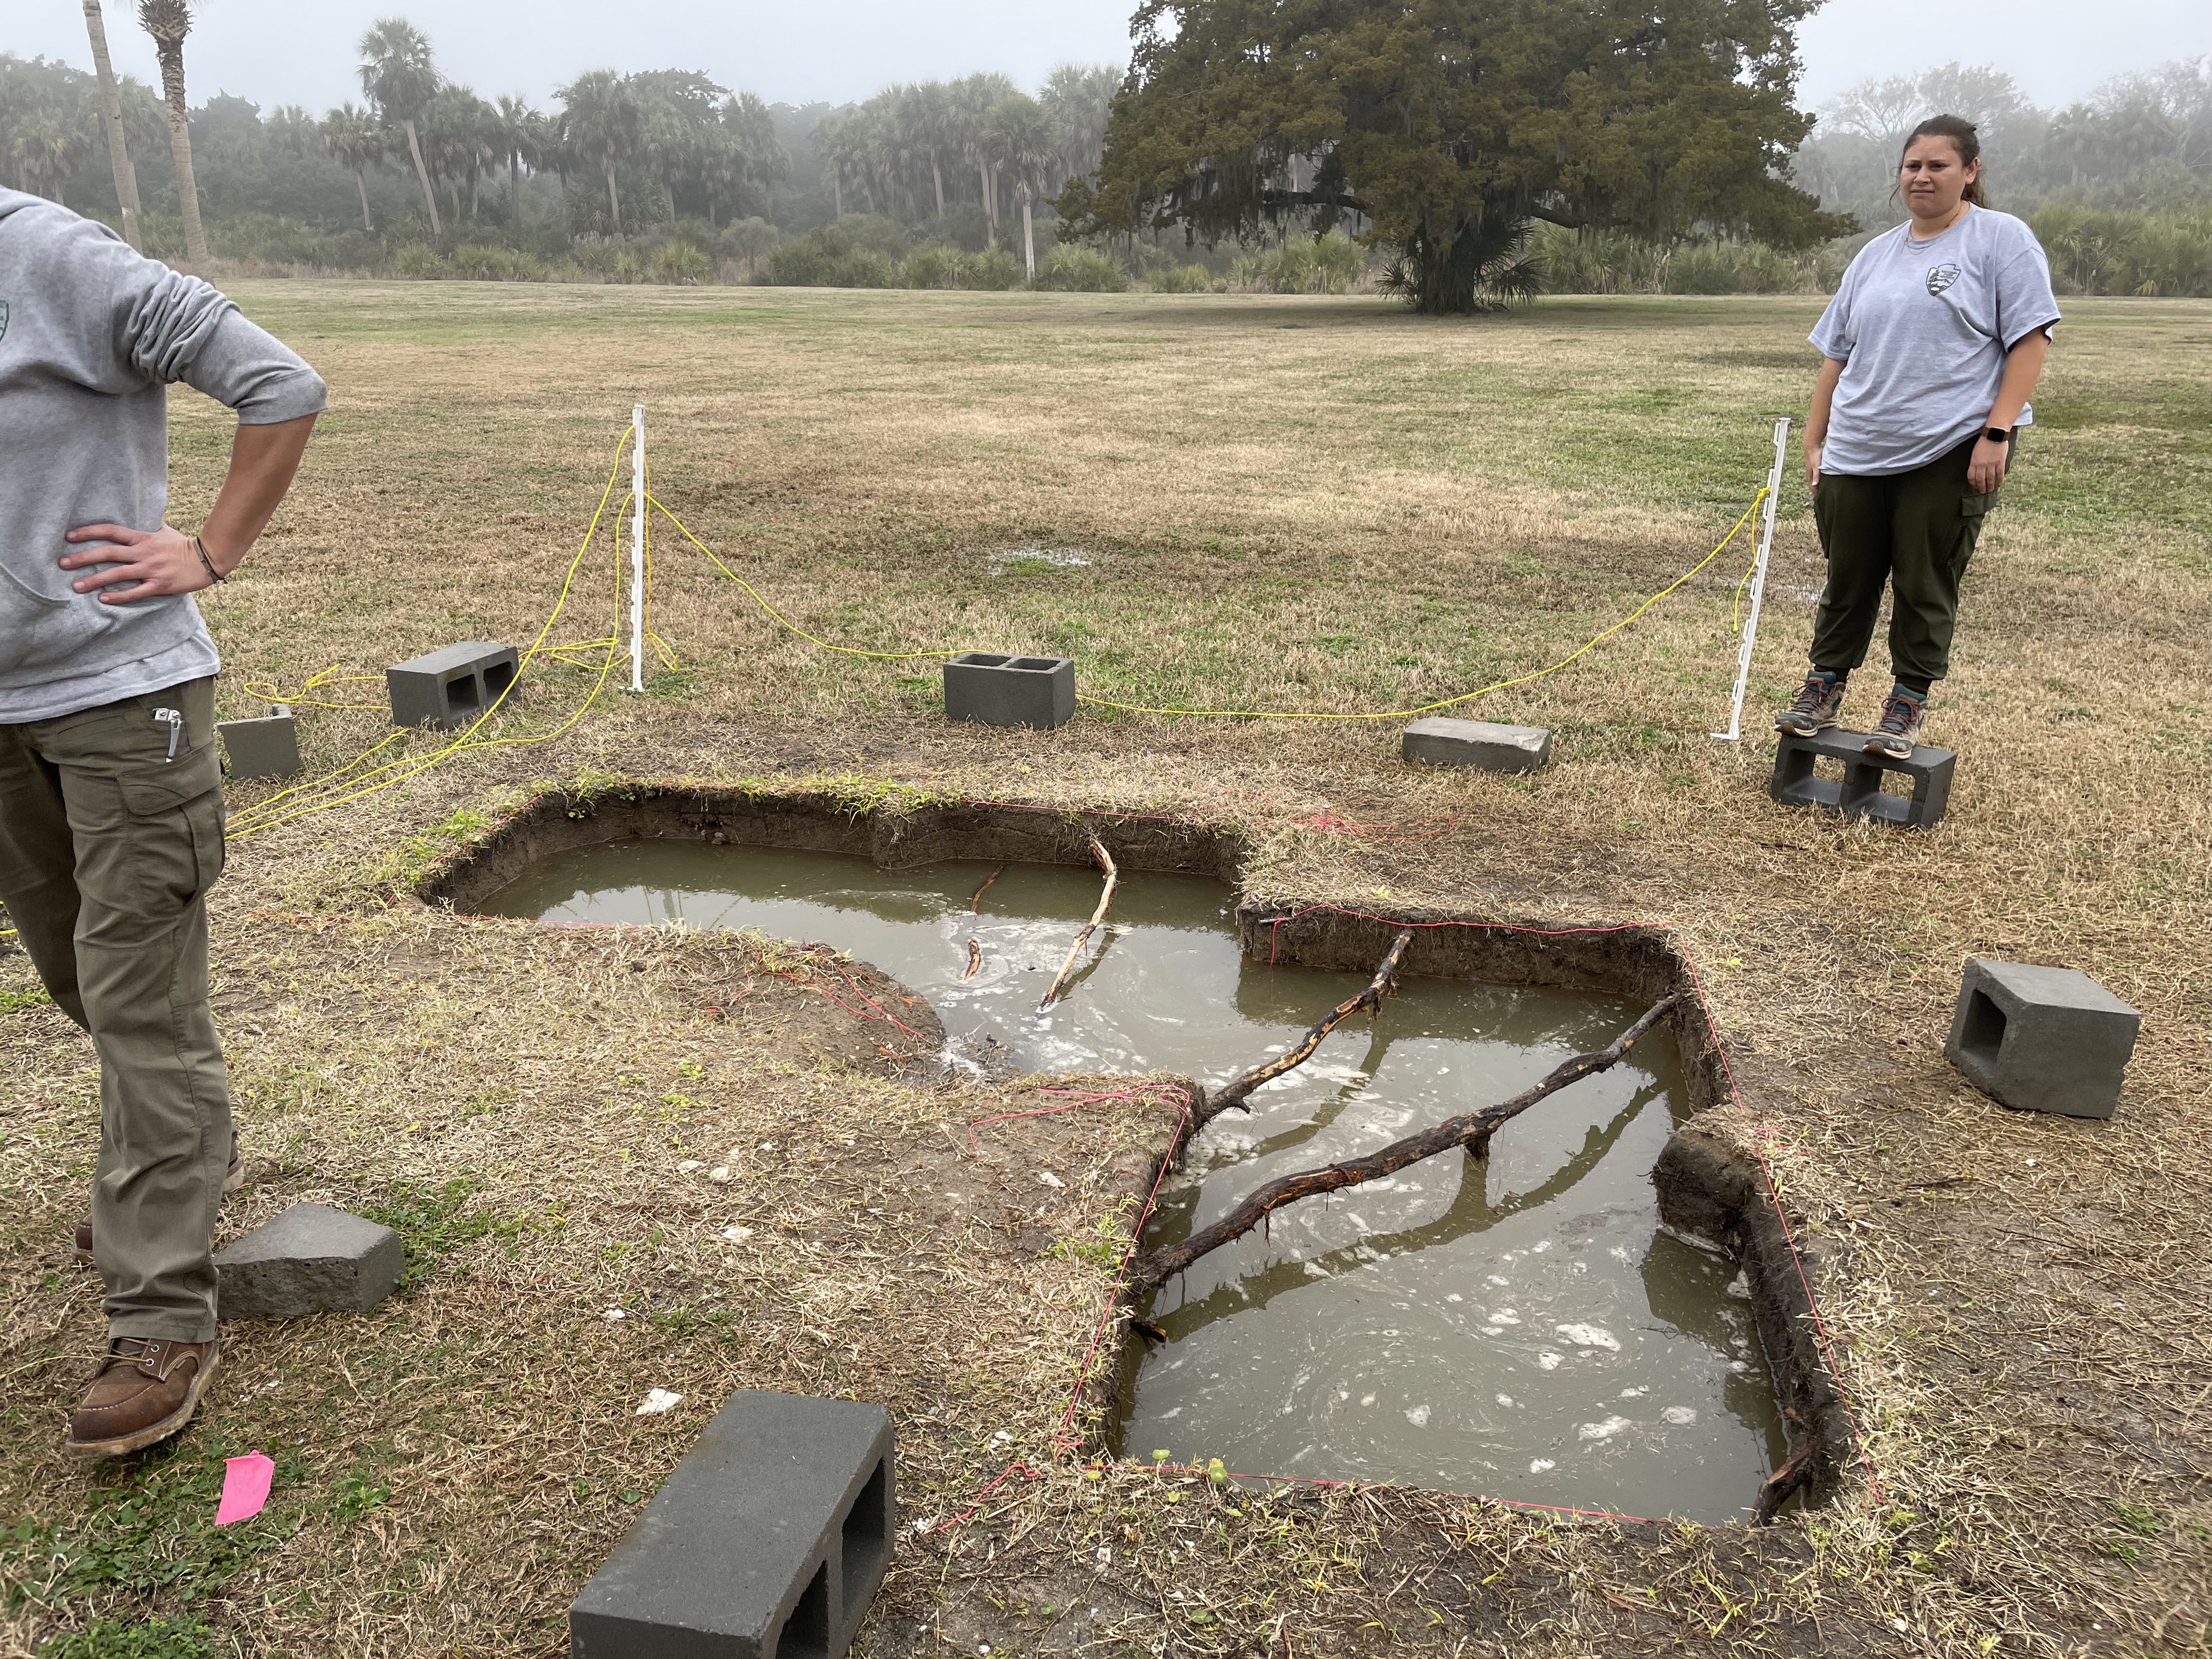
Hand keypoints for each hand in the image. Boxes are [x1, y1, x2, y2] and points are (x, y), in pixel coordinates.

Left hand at [60, 523, 221, 602]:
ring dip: (94, 579)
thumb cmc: (183, 545)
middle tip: (62, 563)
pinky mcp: (159, 585)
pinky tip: (103, 598)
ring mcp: (151, 569)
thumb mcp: (164, 531)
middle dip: (83, 558)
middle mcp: (143, 553)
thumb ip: (146, 527)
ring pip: (117, 574)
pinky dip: (119, 596)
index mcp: (142, 538)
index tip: (69, 536)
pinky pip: (136, 592)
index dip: (89, 532)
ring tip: (76, 586)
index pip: (110, 531)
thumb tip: (137, 515)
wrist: (207, 559)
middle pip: (108, 553)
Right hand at [1803, 442, 1821, 495]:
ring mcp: (1812, 470)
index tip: (1818, 500)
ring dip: (1817, 485)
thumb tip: (1814, 485)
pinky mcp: (1814, 466)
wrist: (1811, 446)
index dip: (1815, 493)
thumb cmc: (1814, 456)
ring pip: (1814, 480)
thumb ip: (1816, 476)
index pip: (1812, 487)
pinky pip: (1816, 475)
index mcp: (1810, 475)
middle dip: (1815, 491)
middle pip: (1813, 485)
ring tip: (1820, 489)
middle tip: (1819, 497)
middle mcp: (1810, 474)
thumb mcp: (1816, 467)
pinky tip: (1822, 478)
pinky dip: (1818, 479)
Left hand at [1967, 436, 2008, 493]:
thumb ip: (1975, 462)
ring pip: (1990, 478)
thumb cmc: (1984, 441)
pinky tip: (1999, 482)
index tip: (1975, 486)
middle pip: (1981, 479)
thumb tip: (1977, 470)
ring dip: (1990, 485)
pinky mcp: (2000, 462)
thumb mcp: (1975, 452)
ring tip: (1991, 489)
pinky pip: (2000, 473)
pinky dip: (1999, 479)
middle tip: (1983, 491)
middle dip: (1981, 487)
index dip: (1973, 483)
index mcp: (1974, 462)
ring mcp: (1992, 464)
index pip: (1972, 476)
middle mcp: (1982, 465)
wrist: (1994, 434)